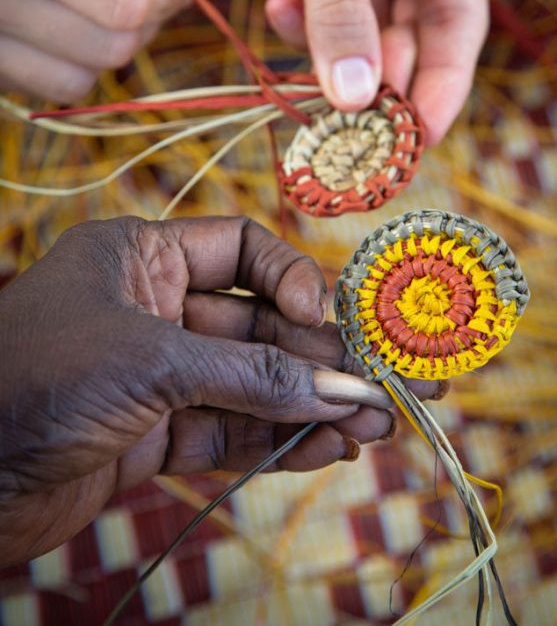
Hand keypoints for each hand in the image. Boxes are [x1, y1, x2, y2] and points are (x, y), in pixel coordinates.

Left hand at [0, 215, 441, 564]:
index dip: (290, 276)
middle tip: (382, 383)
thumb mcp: (149, 361)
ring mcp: (155, 375)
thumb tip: (337, 387)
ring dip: (308, 404)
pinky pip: (227, 432)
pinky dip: (274, 441)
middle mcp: (153, 308)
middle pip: (257, 323)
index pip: (240, 247)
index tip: (325, 315)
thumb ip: (248, 375)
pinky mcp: (151, 436)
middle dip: (318, 355)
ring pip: (249, 383)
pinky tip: (325, 448)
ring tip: (372, 426)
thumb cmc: (33, 379)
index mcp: (141, 256)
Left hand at [154, 0, 487, 142]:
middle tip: (361, 133)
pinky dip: (301, 32)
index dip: (444, 83)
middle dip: (386, 84)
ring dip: (339, 63)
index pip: (459, 21)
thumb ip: (341, 14)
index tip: (422, 136)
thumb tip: (358, 99)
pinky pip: (320, 29)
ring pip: (365, 42)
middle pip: (415, 41)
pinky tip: (276, 5)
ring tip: (315, 79)